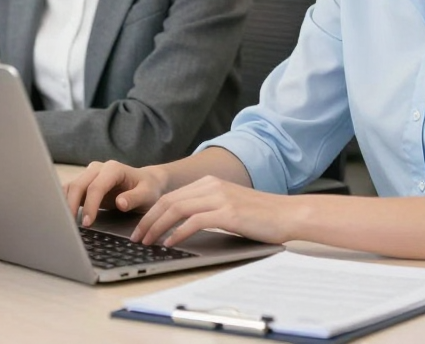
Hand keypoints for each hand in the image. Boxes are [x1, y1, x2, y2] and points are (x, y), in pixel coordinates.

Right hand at [64, 160, 168, 225]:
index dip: (90, 205)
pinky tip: (63, 216)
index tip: (87, 222)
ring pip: (71, 186)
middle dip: (72, 205)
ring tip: (64, 223)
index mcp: (113, 169)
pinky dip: (64, 202)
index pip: (96, 186)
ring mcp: (90, 174)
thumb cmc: (147, 188)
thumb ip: (134, 198)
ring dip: (65, 204)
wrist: (146, 182)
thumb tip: (120, 203)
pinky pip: (70, 190)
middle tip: (71, 227)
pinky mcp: (85, 183)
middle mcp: (98, 168)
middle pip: (79, 185)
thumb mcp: (147, 194)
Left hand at [133, 176, 298, 248]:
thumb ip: (208, 209)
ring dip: (157, 226)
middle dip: (148, 220)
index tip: (141, 228)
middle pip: (169, 200)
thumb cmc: (260, 216)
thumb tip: (182, 226)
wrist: (288, 214)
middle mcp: (212, 186)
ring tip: (147, 241)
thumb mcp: (229, 206)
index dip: (152, 212)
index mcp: (210, 183)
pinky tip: (170, 242)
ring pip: (177, 209)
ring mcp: (219, 197)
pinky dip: (178, 232)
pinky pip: (194, 221)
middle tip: (136, 237)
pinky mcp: (228, 212)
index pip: (171, 196)